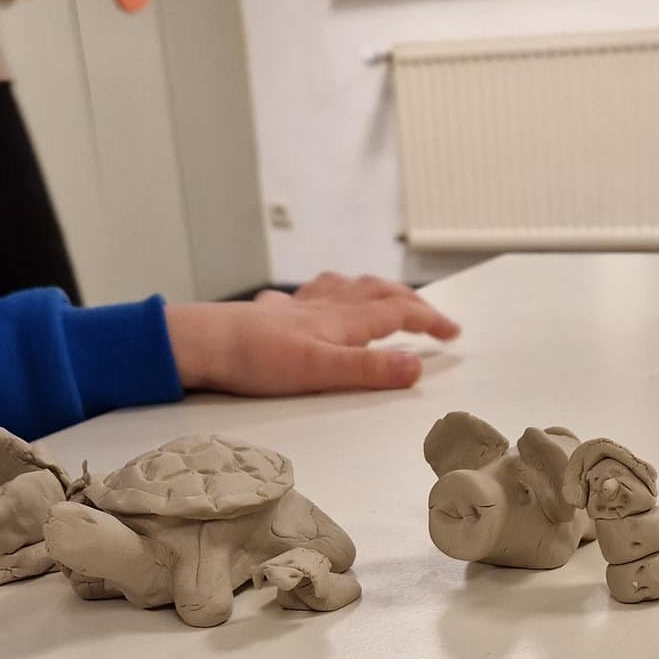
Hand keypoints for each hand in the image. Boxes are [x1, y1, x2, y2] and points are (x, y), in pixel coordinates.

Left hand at [165, 273, 460, 394]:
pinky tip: (311, 301)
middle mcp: (324, 307)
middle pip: (378, 293)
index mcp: (343, 321)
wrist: (204, 343)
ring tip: (382, 294)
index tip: (454, 332)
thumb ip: (370, 370)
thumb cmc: (257, 360)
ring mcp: (298, 307)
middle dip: (410, 302)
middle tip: (432, 315)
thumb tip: (417, 369)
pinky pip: (305, 295)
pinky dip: (322, 294)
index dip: (430, 321)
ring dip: (371, 288)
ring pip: (345, 287)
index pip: (398, 313)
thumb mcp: (322, 371)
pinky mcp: (272, 313)